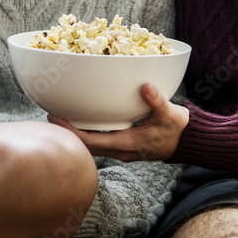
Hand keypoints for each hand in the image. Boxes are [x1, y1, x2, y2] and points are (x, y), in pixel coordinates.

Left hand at [49, 84, 188, 161]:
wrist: (187, 142)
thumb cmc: (178, 129)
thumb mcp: (171, 114)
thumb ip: (158, 101)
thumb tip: (146, 87)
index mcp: (127, 144)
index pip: (91, 142)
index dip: (72, 132)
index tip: (56, 120)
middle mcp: (120, 150)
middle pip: (86, 146)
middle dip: (68, 133)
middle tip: (50, 116)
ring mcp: (121, 149)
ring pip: (91, 145)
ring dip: (76, 134)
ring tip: (61, 118)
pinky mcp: (123, 145)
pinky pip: (99, 142)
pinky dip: (87, 133)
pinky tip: (82, 121)